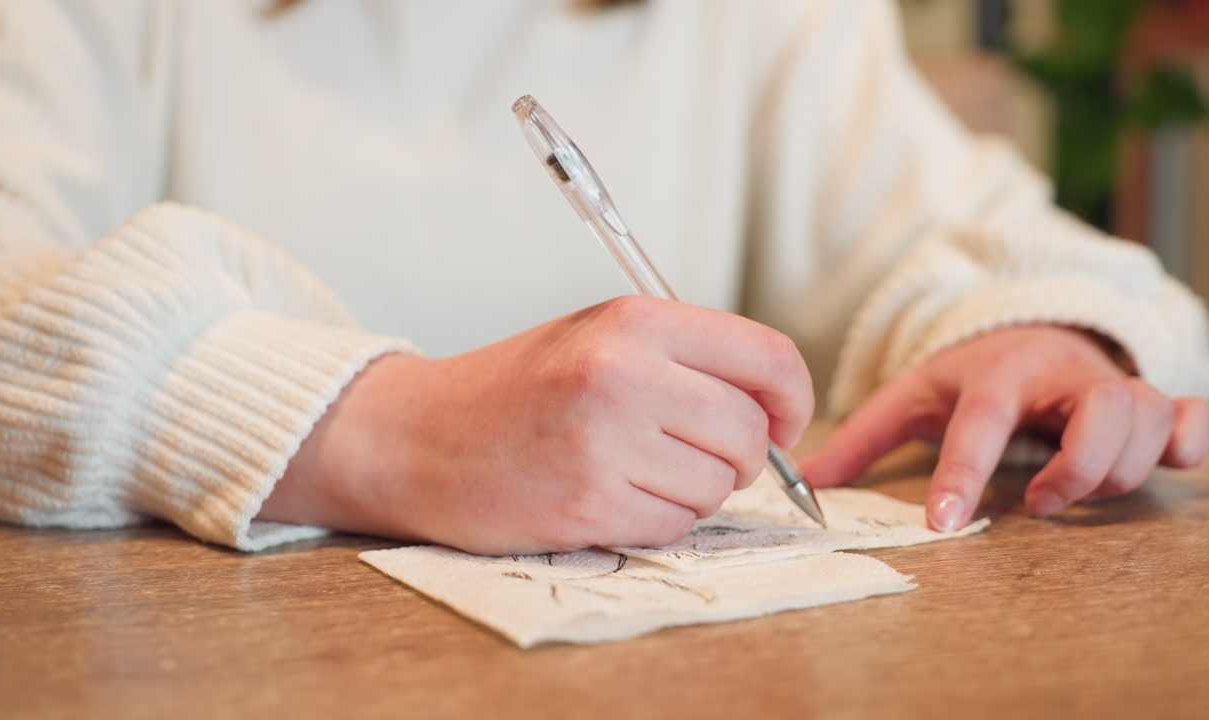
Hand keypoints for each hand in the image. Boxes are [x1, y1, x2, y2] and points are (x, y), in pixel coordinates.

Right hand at [260, 296, 813, 554]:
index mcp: (634, 320)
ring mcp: (605, 441)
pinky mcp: (588, 504)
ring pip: (716, 486)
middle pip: (747, 433)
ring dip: (691, 492)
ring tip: (629, 471)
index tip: (781, 425)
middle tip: (691, 455)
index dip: (791, 400)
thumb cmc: (515, 390)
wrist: (416, 436)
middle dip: (737, 457)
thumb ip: (684, 362)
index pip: (768, 357)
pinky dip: (656, 522)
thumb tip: (776, 415)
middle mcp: (624, 373)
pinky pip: (674, 526)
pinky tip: (606, 498)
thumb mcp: (597, 339)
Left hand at [801, 326, 1208, 530]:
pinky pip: (1190, 419)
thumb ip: (862, 439)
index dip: (962, 475)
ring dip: (1118, 468)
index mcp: (995, 373)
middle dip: (1077, 470)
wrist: (1032, 327)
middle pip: (1099, 415)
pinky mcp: (1150, 398)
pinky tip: (1155, 462)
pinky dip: (1185, 445)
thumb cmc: (973, 373)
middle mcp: (1061, 374)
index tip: (944, 525)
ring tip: (1073, 489)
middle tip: (1040, 500)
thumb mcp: (914, 395)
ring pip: (1146, 420)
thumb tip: (806, 480)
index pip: (980, 424)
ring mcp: (1112, 384)